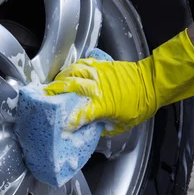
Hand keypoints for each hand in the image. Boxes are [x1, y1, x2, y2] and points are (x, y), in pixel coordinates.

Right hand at [44, 30, 193, 134]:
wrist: (152, 83)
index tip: (60, 127)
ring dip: (60, 79)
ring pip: (73, 72)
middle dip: (54, 93)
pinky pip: (81, 64)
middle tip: (42, 99)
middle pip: (70, 87)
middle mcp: (98, 87)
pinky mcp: (101, 65)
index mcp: (103, 104)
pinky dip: (71, 69)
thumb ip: (103, 128)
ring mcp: (98, 73)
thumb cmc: (139, 105)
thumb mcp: (122, 125)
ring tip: (52, 86)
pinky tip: (66, 74)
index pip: (80, 114)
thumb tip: (88, 130)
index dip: (68, 121)